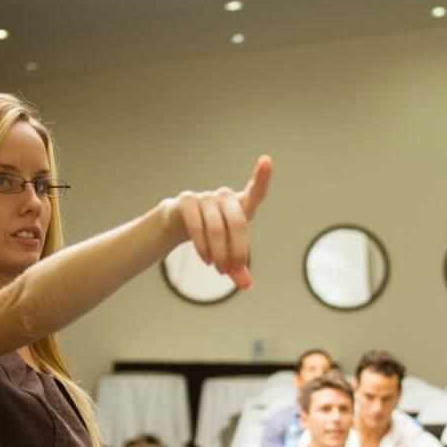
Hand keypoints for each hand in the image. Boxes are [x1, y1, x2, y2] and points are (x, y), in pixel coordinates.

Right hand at [165, 155, 273, 288]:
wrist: (179, 223)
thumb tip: (246, 286)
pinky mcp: (186, 201)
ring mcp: (205, 197)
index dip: (262, 177)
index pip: (256, 191)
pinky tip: (205, 259)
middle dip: (237, 250)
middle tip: (232, 271)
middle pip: (238, 222)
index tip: (267, 160)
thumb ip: (238, 268)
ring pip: (217, 228)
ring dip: (219, 252)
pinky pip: (196, 225)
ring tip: (219, 269)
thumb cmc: (213, 236)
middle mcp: (225, 196)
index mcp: (241, 205)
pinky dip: (202, 246)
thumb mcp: (228, 252)